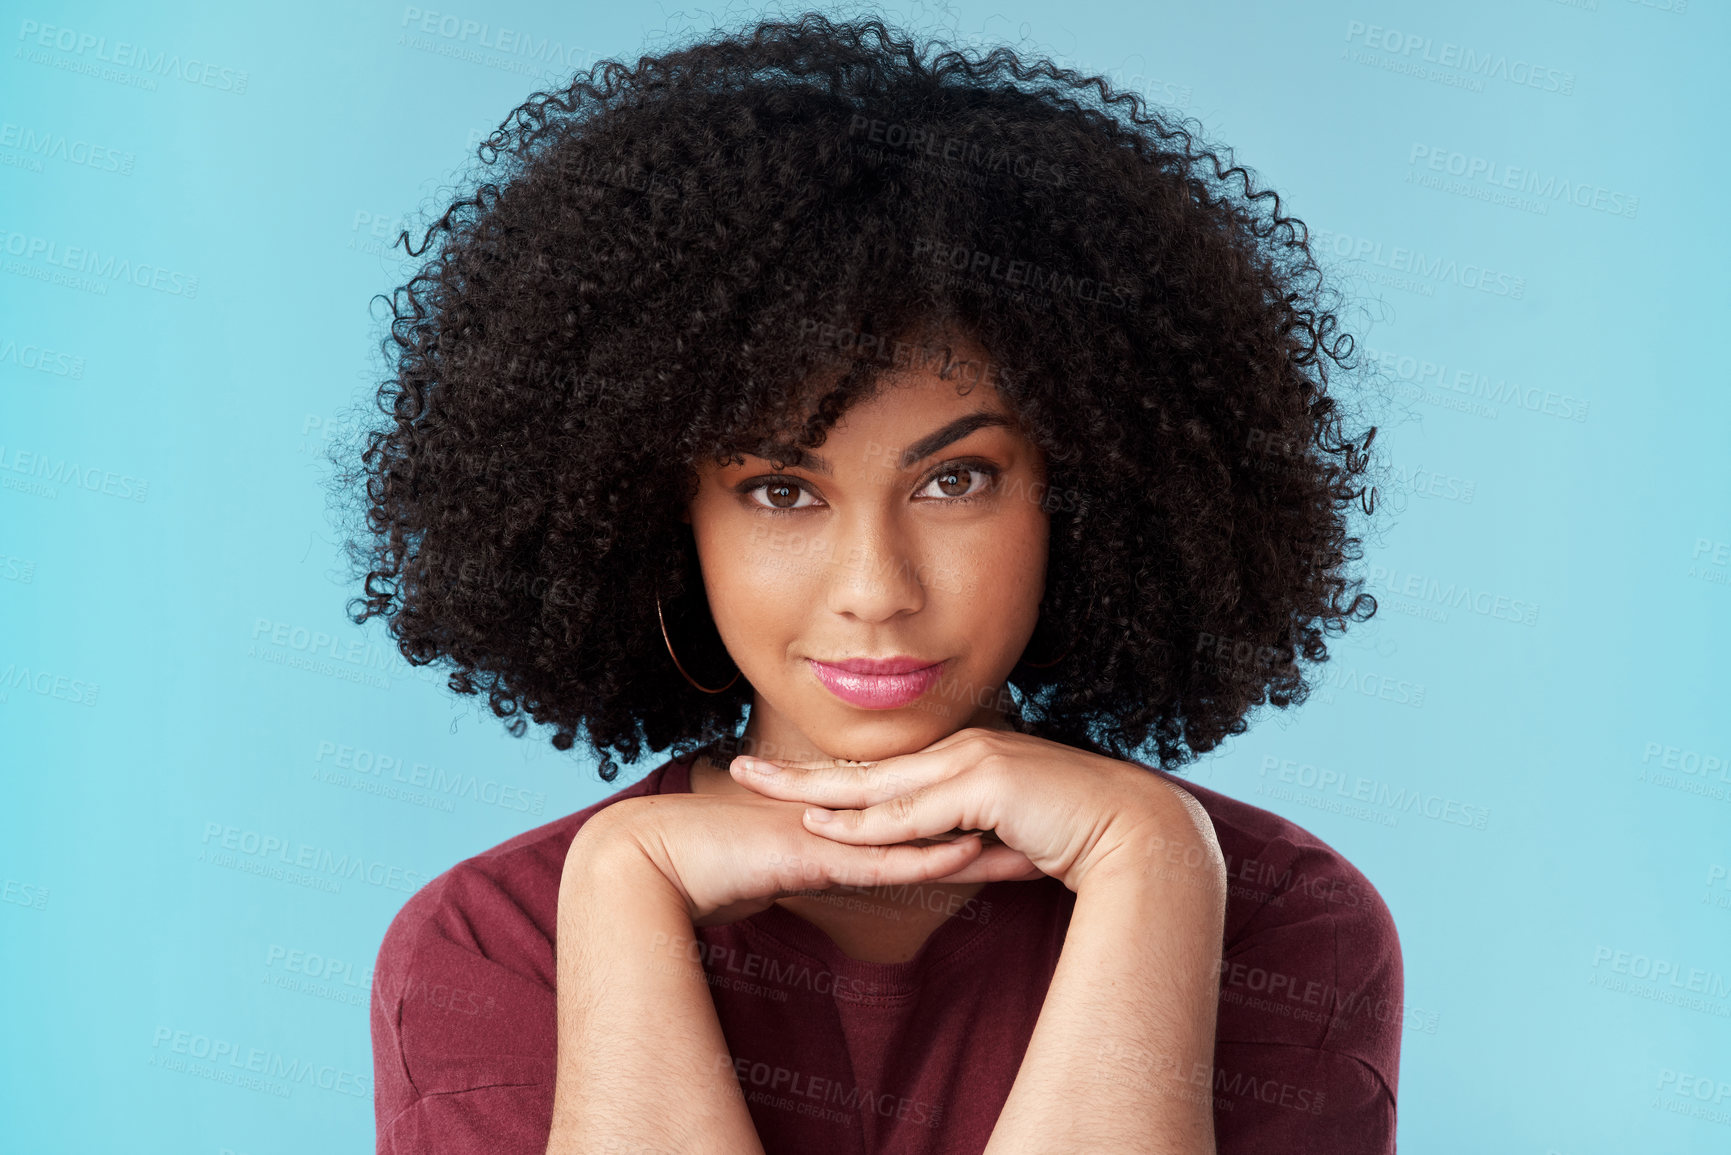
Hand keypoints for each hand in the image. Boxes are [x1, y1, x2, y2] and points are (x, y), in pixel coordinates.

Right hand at [567, 786, 1035, 929]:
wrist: (647, 858)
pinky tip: (962, 857)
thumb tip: (845, 870)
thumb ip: (817, 865)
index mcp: (845, 820)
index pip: (928, 818)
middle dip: (998, 823)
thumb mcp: (783, 868)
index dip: (980, 821)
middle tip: (1060, 826)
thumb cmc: (708, 868)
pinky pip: (874, 858)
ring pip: (918, 834)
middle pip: (939, 816)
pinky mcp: (806, 852)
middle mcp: (845, 818)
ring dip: (979, 841)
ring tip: (1038, 847)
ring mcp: (827, 830)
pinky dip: (920, 858)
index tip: (1031, 827)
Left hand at [725, 727, 1224, 893]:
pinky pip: (914, 814)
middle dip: (797, 772)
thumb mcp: (1007, 832)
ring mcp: (973, 763)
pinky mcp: (987, 784)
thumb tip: (944, 852)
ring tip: (762, 798)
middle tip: (740, 772)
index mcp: (962, 761)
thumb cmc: (1077, 834)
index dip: (827, 776)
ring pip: (879, 788)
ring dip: (817, 795)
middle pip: (862, 770)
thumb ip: (968, 836)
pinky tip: (825, 831)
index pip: (881, 773)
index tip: (780, 781)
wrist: (1135, 829)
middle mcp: (960, 753)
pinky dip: (867, 825)